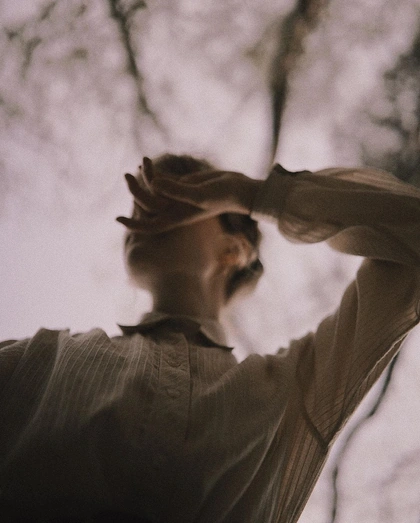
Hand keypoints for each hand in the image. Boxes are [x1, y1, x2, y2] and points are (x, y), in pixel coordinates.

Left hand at [116, 157, 261, 233]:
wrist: (239, 189)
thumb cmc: (223, 196)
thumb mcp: (200, 194)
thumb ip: (177, 189)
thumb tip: (153, 182)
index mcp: (177, 217)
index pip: (150, 225)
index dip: (133, 225)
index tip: (117, 218)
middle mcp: (175, 209)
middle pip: (147, 203)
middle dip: (135, 190)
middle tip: (126, 174)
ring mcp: (178, 197)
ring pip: (154, 190)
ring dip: (144, 177)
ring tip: (141, 161)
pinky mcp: (184, 185)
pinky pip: (163, 181)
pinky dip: (153, 172)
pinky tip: (146, 162)